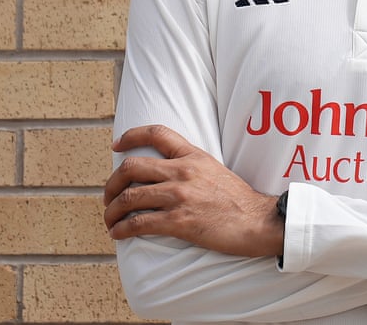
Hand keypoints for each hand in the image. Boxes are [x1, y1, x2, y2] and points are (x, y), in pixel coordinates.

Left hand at [103, 125, 283, 257]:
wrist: (258, 221)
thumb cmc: (238, 200)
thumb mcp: (214, 169)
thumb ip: (190, 166)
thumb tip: (165, 173)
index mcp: (192, 156)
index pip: (156, 133)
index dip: (130, 136)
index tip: (116, 146)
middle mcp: (182, 171)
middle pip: (131, 167)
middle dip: (112, 183)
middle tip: (108, 196)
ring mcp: (179, 196)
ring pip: (130, 197)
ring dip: (112, 211)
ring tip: (110, 220)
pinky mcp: (179, 221)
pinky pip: (139, 223)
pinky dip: (122, 229)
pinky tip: (118, 234)